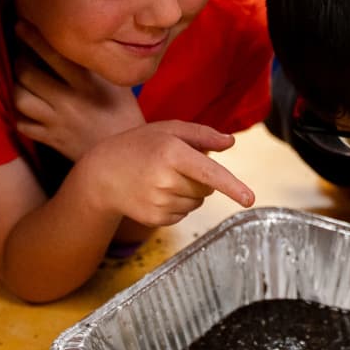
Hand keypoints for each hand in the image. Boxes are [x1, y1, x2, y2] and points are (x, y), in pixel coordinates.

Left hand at [12, 20, 146, 161]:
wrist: (130, 155)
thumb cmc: (124, 115)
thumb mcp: (117, 86)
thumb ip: (94, 67)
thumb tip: (72, 42)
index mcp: (89, 84)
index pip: (54, 54)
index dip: (32, 37)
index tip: (21, 25)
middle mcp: (71, 101)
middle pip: (28, 73)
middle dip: (20, 61)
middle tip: (23, 57)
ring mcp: (59, 122)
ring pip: (20, 98)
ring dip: (18, 88)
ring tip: (24, 84)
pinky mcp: (52, 141)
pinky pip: (22, 124)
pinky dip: (21, 115)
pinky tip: (29, 110)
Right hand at [74, 120, 253, 227]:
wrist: (100, 175)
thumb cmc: (139, 146)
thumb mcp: (168, 130)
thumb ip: (202, 134)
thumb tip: (230, 142)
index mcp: (171, 153)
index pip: (209, 172)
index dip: (232, 186)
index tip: (249, 199)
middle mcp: (165, 180)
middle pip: (207, 188)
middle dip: (200, 178)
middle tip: (172, 166)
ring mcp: (159, 203)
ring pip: (197, 202)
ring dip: (188, 191)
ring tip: (161, 178)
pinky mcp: (156, 219)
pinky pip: (184, 214)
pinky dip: (177, 204)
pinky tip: (156, 192)